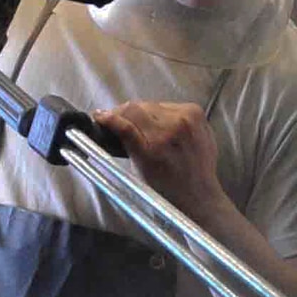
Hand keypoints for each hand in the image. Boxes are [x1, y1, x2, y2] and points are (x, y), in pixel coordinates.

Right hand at [93, 100, 227, 229]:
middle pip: (137, 107)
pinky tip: (159, 126)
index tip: (98, 116)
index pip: (125, 121)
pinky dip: (160, 113)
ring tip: (139, 125)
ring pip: (152, 104)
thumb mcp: (139, 169)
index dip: (108, 116)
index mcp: (155, 146)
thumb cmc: (166, 190)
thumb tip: (111, 122)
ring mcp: (186, 118)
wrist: (199, 193)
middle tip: (115, 119)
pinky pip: (168, 105)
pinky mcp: (196, 112)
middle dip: (123, 113)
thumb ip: (126, 142)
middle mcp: (172, 128)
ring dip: (142, 112)